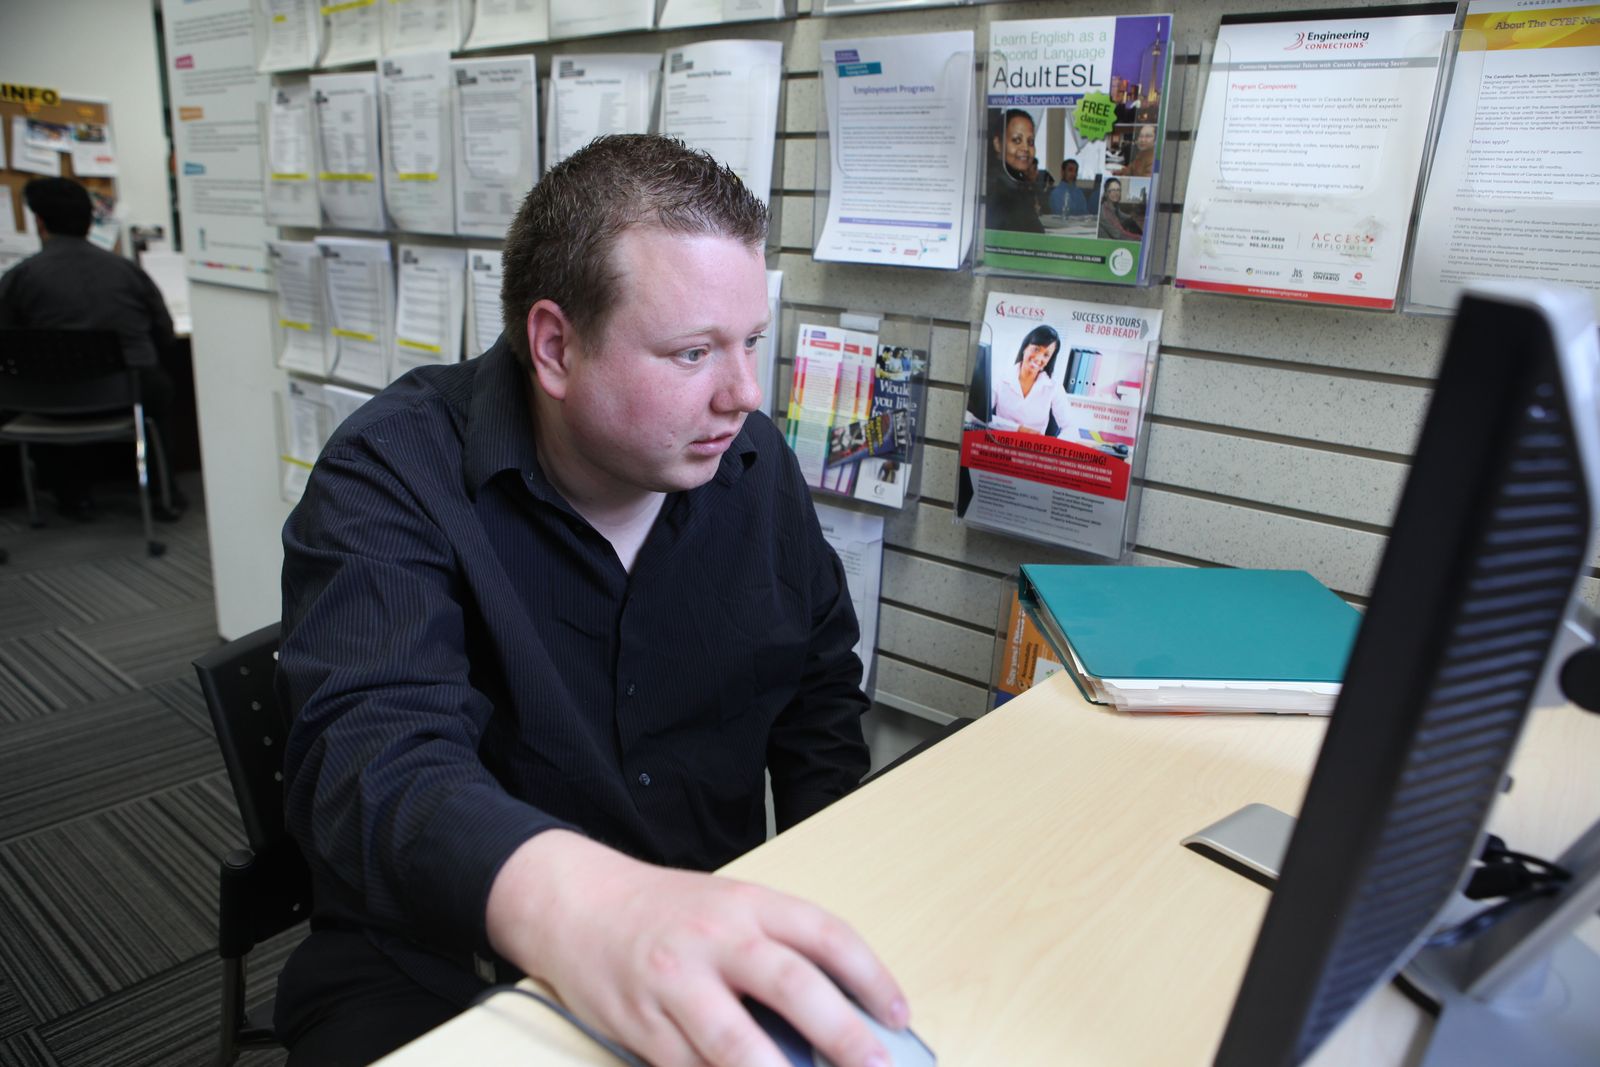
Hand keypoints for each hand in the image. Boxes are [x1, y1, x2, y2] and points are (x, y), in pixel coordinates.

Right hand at [487, 830, 909, 1066]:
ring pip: (736, 1043)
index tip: (897, 1014)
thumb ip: (776, 951)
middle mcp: (714, 937)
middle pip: (790, 985)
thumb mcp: (728, 908)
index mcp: (748, 902)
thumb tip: (838, 1019)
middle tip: (871, 1064)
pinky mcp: (641, 1025)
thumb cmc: (664, 910)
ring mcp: (675, 982)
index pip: (824, 933)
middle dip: (841, 1033)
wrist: (576, 903)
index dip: (870, 975)